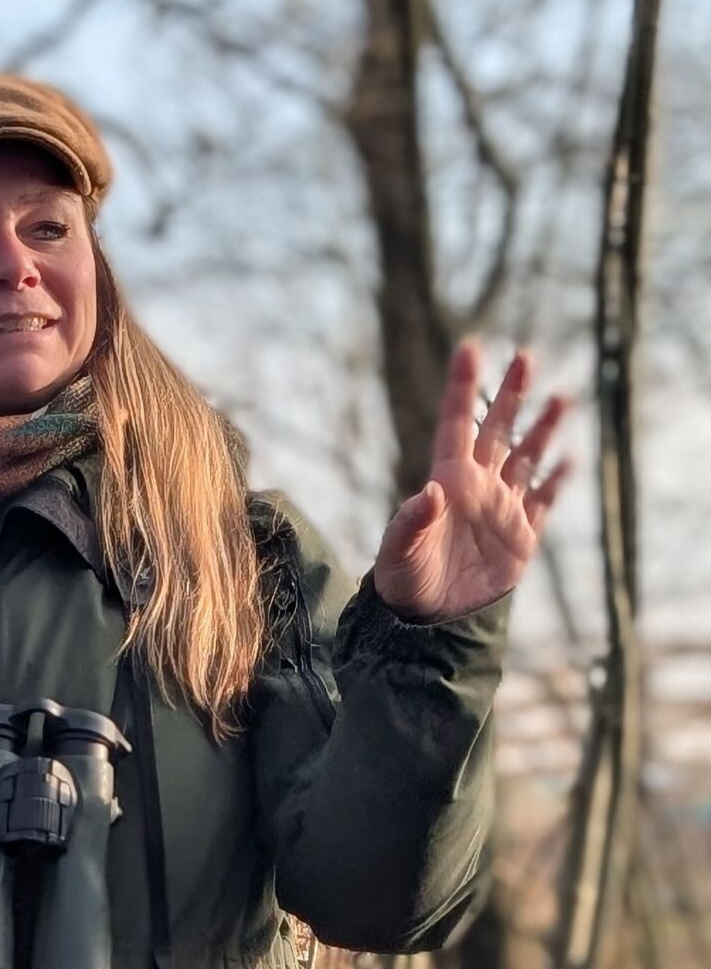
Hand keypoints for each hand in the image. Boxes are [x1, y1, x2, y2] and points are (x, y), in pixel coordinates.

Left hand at [373, 341, 569, 622]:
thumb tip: (431, 493)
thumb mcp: (400, 552)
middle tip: (525, 356)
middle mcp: (477, 488)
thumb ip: (411, 522)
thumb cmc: (404, 581)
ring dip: (542, 429)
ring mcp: (501, 509)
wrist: (428, 620)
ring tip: (562, 396)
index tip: (469, 348)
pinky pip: (541, 502)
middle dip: (511, 394)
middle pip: (497, 430)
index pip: (457, 424)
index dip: (463, 387)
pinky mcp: (520, 538)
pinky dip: (555, 480)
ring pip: (525, 458)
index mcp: (448, 482)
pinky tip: (569, 459)